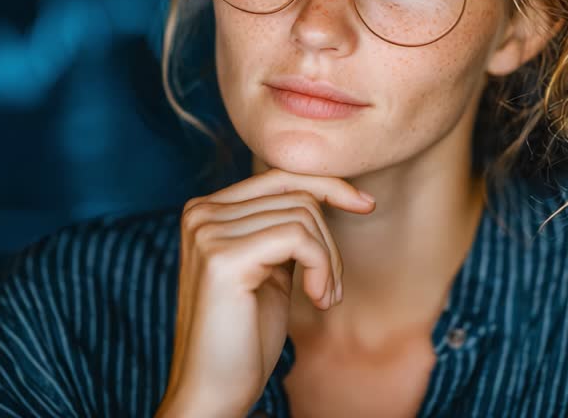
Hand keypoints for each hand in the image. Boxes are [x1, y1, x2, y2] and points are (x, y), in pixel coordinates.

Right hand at [156, 168, 375, 417]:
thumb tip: (326, 192)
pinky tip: (317, 301)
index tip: (366, 203)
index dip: (329, 185)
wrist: (214, 391)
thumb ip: (283, 229)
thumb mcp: (270, 269)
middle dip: (330, 240)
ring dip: (328, 261)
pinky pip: (299, 237)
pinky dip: (321, 267)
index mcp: (206, 210)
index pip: (280, 175)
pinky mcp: (223, 257)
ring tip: (323, 300)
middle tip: (332, 290)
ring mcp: (208, 232)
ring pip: (303, 215)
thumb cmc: (245, 337)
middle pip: (296, 194)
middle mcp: (200, 213)